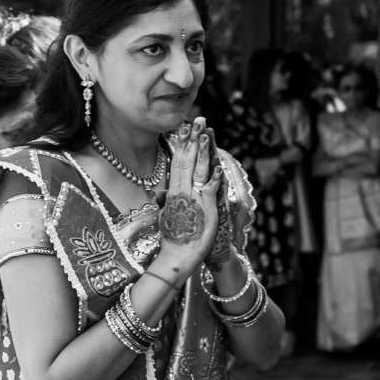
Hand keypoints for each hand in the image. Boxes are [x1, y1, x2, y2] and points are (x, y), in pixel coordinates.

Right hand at [156, 117, 222, 275]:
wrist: (176, 258)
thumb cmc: (175, 240)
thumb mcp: (168, 216)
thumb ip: (166, 202)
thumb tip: (161, 192)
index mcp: (174, 194)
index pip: (178, 163)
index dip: (183, 145)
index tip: (185, 129)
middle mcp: (182, 193)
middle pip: (186, 161)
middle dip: (192, 140)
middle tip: (197, 120)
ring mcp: (192, 201)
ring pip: (196, 171)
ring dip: (202, 152)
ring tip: (205, 134)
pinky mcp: (203, 211)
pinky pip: (209, 192)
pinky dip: (214, 179)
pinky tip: (218, 168)